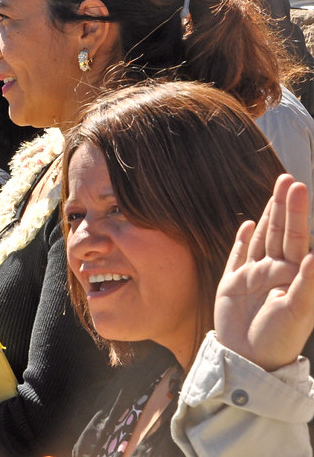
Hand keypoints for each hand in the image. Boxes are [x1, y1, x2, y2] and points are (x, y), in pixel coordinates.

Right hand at [215, 174, 313, 371]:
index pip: (296, 237)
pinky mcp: (233, 283)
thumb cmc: (276, 339)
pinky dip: (243, 240)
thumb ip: (307, 283)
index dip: (296, 212)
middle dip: (284, 206)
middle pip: (281, 232)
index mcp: (293, 275)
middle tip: (287, 180)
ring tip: (276, 193)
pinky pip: (239, 255)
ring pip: (263, 239)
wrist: (246, 359)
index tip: (297, 187)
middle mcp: (276, 271)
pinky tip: (248, 225)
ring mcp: (254, 276)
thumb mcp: (296, 312)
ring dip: (269, 216)